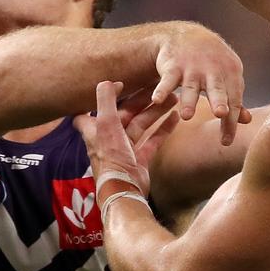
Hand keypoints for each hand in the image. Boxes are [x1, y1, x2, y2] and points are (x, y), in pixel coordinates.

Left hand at [75, 81, 180, 199]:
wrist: (123, 189)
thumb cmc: (110, 156)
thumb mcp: (105, 123)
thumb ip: (105, 99)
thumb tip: (110, 81)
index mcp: (96, 128)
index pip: (94, 108)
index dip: (104, 96)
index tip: (121, 84)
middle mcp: (109, 138)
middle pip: (126, 113)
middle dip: (143, 100)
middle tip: (160, 87)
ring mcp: (125, 149)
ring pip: (142, 124)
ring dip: (157, 112)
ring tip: (174, 99)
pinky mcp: (139, 159)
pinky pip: (153, 140)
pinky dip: (164, 128)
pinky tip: (175, 118)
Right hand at [153, 23, 252, 145]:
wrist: (187, 36)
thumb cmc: (212, 63)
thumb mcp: (227, 76)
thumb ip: (235, 99)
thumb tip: (247, 120)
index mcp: (231, 74)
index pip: (233, 101)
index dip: (230, 122)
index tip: (226, 142)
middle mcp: (212, 70)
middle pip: (217, 89)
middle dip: (219, 101)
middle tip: (221, 114)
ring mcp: (191, 67)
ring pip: (190, 87)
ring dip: (189, 101)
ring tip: (186, 116)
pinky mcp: (172, 66)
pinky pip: (166, 80)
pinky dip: (161, 89)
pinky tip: (156, 100)